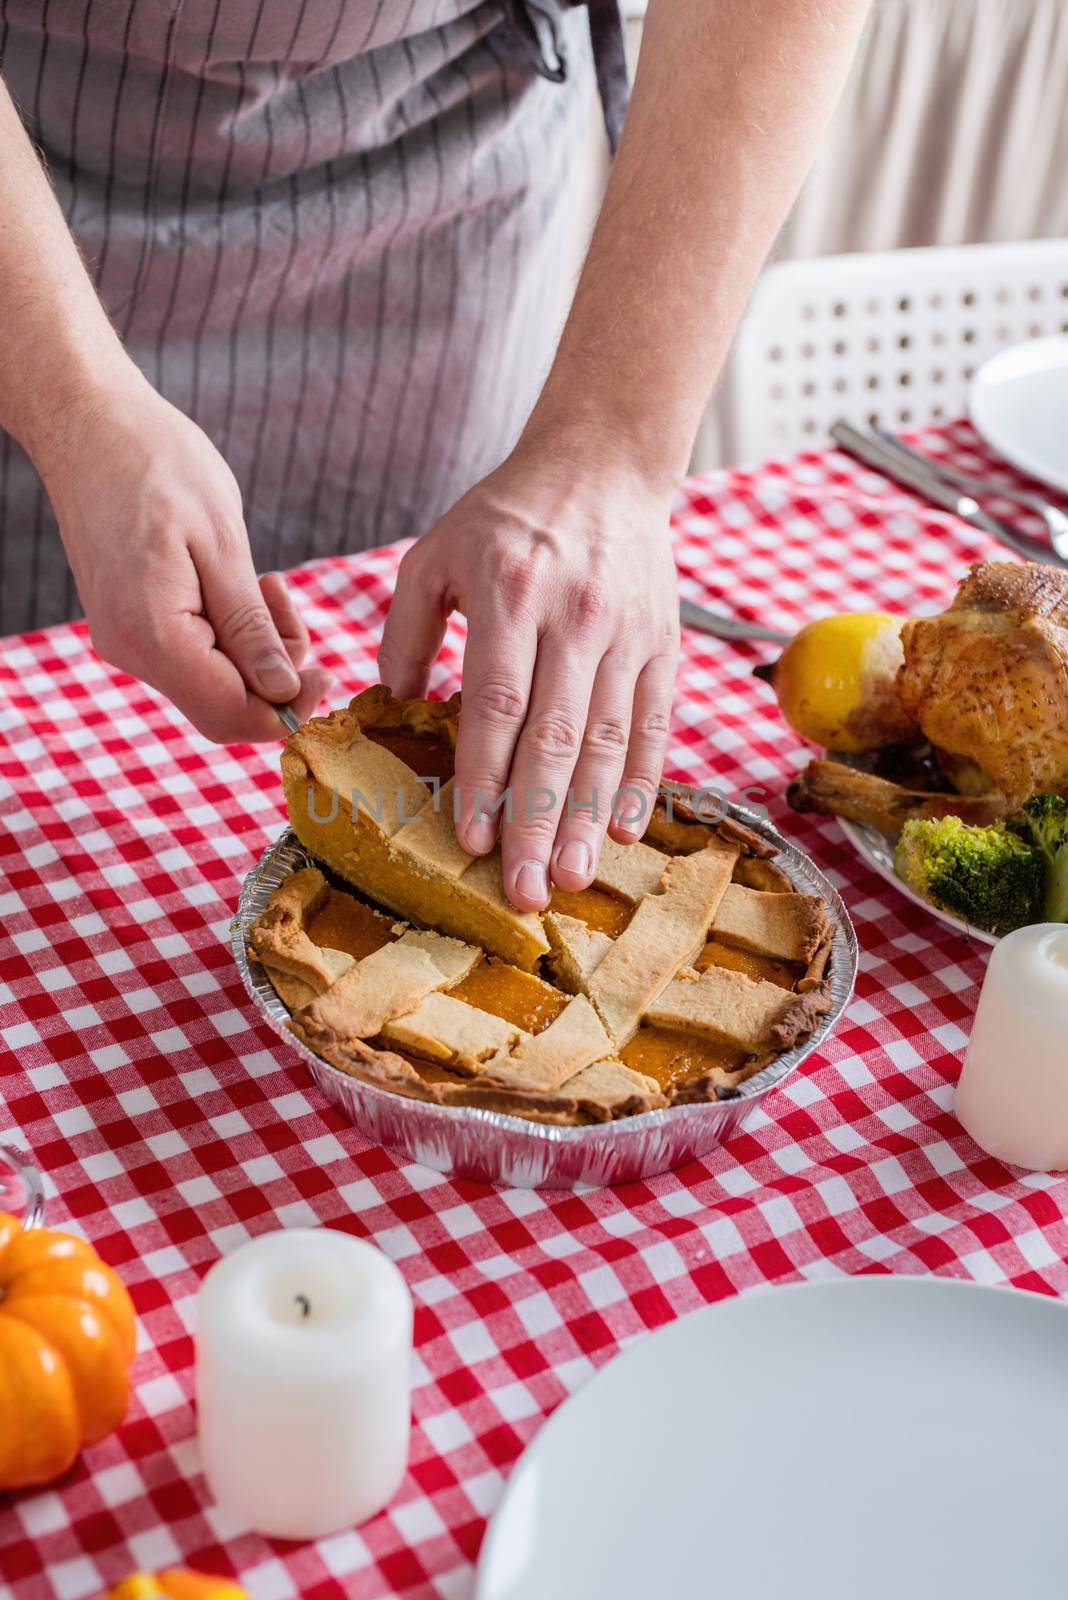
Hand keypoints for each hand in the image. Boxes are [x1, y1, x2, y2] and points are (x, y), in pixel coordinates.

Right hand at [36, 369, 330, 742]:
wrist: (88, 423)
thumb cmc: (156, 464)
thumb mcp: (222, 542)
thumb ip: (251, 626)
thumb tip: (282, 690)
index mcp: (155, 635)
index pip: (233, 713)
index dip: (288, 707)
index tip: (326, 669)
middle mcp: (132, 651)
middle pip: (223, 708)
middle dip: (274, 677)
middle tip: (288, 605)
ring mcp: (126, 641)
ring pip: (210, 683)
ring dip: (253, 649)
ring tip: (265, 584)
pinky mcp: (129, 625)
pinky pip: (191, 656)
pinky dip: (227, 634)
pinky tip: (238, 586)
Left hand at [378, 436, 679, 910]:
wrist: (604, 464)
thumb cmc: (507, 517)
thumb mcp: (436, 554)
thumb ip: (405, 632)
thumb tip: (389, 707)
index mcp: (510, 594)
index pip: (498, 703)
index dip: (486, 777)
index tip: (473, 837)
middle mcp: (575, 618)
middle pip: (557, 737)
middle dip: (540, 820)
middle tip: (527, 889)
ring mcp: (627, 633)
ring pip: (609, 742)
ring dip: (589, 817)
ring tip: (574, 877)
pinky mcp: (663, 645)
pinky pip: (653, 724)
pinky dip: (641, 782)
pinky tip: (623, 830)